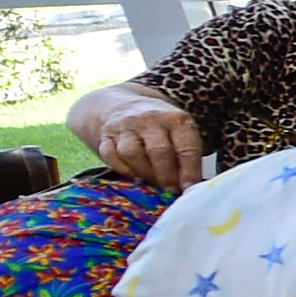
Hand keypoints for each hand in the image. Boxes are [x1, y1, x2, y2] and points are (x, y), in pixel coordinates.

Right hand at [87, 99, 204, 188]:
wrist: (124, 106)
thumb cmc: (160, 127)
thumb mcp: (180, 133)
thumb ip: (187, 155)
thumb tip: (189, 185)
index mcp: (175, 119)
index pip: (186, 146)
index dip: (190, 170)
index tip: (189, 188)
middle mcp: (149, 119)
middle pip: (159, 151)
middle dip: (167, 176)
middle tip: (171, 190)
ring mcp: (125, 126)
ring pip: (132, 154)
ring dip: (145, 173)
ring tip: (153, 182)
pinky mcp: (106, 134)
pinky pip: (111, 156)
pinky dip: (123, 170)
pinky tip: (135, 175)